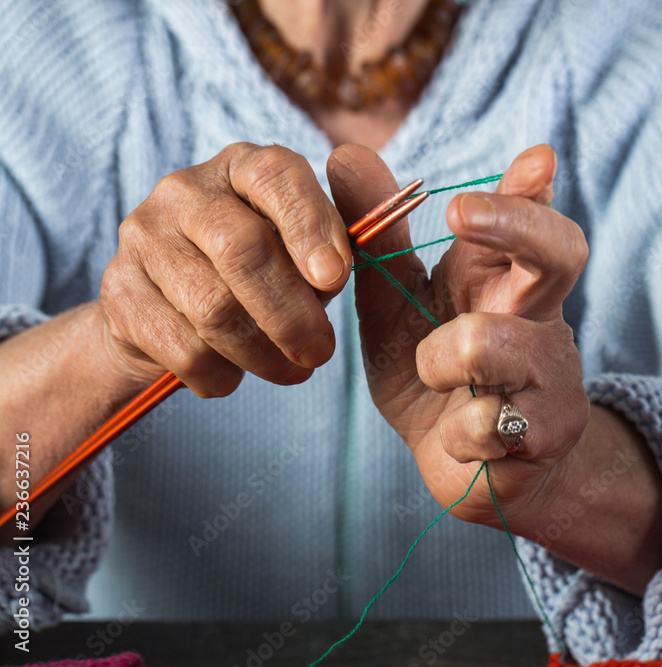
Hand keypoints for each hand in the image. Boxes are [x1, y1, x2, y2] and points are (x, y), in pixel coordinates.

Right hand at [100, 143, 353, 397]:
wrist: (169, 316)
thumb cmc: (262, 277)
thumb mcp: (310, 254)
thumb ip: (347, 238)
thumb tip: (382, 205)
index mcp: (243, 168)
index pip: (276, 175)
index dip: (310, 226)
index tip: (335, 278)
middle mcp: (186, 191)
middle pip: (241, 249)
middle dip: (291, 313)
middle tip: (320, 352)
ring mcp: (143, 237)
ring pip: (212, 308)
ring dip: (262, 354)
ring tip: (289, 370)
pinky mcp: (118, 292)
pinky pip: (181, 348)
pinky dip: (220, 375)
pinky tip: (235, 375)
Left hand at [327, 143, 590, 529]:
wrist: (474, 467)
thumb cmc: (438, 374)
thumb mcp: (401, 303)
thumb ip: (379, 238)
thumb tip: (345, 152)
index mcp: (500, 280)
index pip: (530, 221)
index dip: (530, 191)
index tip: (534, 159)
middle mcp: (537, 317)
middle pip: (558, 255)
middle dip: (515, 223)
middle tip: (459, 211)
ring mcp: (550, 375)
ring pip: (494, 342)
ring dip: (441, 357)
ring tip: (431, 372)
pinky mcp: (547, 434)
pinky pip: (487, 422)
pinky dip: (456, 432)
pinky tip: (459, 436)